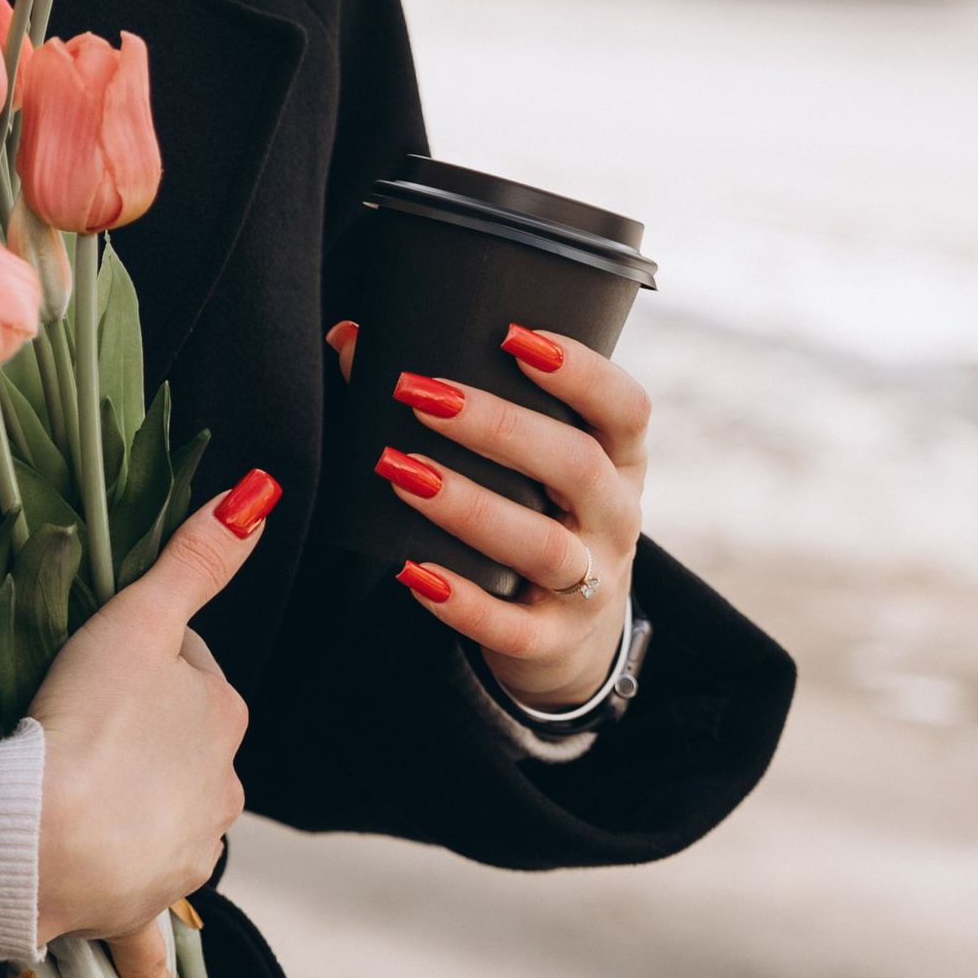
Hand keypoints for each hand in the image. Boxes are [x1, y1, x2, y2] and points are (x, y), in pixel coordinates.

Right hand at [25, 473, 274, 946]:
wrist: (42, 837)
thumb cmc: (82, 721)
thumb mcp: (135, 618)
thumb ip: (197, 558)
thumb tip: (260, 492)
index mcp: (220, 719)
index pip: (189, 672)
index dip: (143, 659)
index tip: (95, 662)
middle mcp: (218, 790)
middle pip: (181, 746)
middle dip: (142, 736)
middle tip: (74, 720)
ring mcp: (182, 854)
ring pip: (164, 822)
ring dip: (133, 813)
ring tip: (73, 795)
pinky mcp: (140, 910)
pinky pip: (149, 948)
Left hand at [333, 320, 647, 707]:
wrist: (566, 634)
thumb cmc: (532, 512)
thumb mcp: (525, 464)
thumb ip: (458, 400)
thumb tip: (352, 338)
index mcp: (617, 460)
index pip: (625, 408)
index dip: (581, 370)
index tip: (514, 336)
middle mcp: (616, 518)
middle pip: (578, 467)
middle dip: (499, 428)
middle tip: (421, 396)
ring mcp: (591, 585)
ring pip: (544, 547)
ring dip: (470, 507)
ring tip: (400, 471)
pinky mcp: (552, 641)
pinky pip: (512, 627)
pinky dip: (462, 602)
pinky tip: (411, 570)